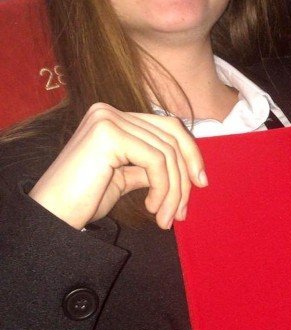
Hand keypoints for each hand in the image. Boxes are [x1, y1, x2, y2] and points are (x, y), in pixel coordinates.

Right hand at [29, 103, 207, 229]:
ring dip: (173, 191)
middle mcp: (108, 111)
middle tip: (184, 211)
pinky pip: (156, 161)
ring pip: (166, 152)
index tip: (200, 184)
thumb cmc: (82, 201)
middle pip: (171, 135)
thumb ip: (147, 165)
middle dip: (184, 176)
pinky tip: (152, 208)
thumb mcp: (123, 178)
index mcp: (111, 117)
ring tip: (165, 218)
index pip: (165, 126)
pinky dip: (162, 188)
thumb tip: (183, 169)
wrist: (52, 216)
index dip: (189, 153)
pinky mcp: (109, 134)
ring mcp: (108, 119)